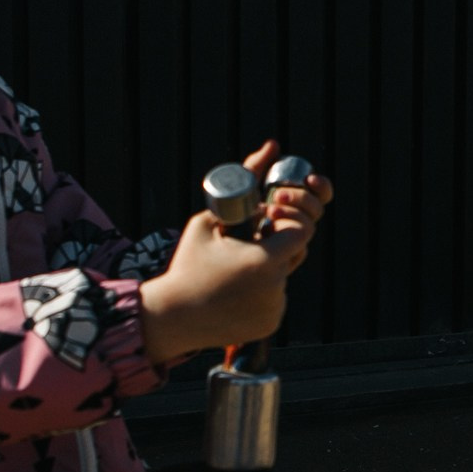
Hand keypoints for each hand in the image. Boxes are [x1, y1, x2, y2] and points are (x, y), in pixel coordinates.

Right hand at [139, 141, 334, 364]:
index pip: (301, 231)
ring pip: (285, 276)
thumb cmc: (187, 265)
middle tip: (250, 240)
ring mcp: (275, 309)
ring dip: (269, 266)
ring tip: (235, 267)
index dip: (287, 220)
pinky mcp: (270, 325)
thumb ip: (246, 179)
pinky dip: (263, 292)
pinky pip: (276, 299)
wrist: (171, 318)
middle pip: (296, 252)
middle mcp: (275, 288)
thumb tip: (274, 146)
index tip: (265, 220)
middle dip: (277, 241)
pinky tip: (236, 291)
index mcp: (263, 261)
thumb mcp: (208, 220)